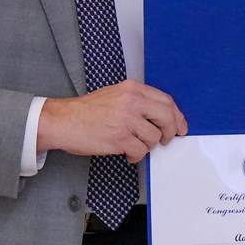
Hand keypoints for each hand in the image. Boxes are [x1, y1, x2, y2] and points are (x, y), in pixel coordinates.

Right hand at [38, 79, 186, 162]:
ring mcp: (127, 120)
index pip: (166, 101)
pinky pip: (140, 151)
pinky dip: (135, 156)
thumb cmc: (87, 111)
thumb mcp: (115, 94)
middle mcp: (132, 101)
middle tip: (166, 139)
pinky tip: (126, 153)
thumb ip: (138, 101)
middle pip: (167, 117)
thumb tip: (161, 115)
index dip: (177, 116)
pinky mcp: (120, 138)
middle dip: (170, 132)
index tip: (180, 126)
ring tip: (133, 144)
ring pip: (154, 137)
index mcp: (133, 89)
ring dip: (147, 146)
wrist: (64, 121)